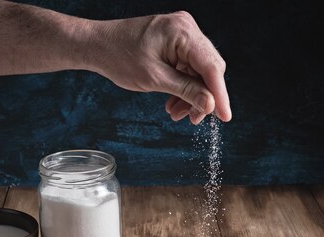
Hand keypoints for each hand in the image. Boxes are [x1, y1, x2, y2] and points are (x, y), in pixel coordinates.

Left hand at [92, 11, 231, 123]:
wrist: (98, 45)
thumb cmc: (119, 57)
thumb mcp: (154, 79)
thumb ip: (186, 91)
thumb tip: (210, 105)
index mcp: (182, 32)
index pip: (211, 67)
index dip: (220, 95)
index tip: (225, 117)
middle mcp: (187, 28)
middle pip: (209, 69)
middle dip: (203, 96)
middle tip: (194, 119)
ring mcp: (182, 34)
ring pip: (199, 71)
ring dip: (192, 94)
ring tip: (177, 113)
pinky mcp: (176, 42)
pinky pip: (188, 67)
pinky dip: (183, 86)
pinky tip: (173, 103)